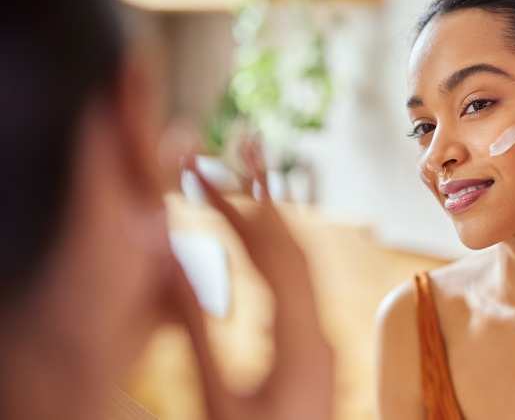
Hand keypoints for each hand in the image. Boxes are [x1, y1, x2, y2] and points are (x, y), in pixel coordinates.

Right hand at [168, 135, 332, 419]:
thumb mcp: (217, 397)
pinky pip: (298, 286)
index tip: (200, 172)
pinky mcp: (312, 349)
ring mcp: (320, 339)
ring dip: (272, 216)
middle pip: (294, 246)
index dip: (237, 206)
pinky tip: (257, 237)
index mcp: (303, 342)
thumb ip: (194, 329)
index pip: (273, 253)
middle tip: (237, 144)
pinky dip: (275, 250)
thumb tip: (169, 260)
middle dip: (262, 193)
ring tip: (249, 172)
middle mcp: (321, 333)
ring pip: (300, 262)